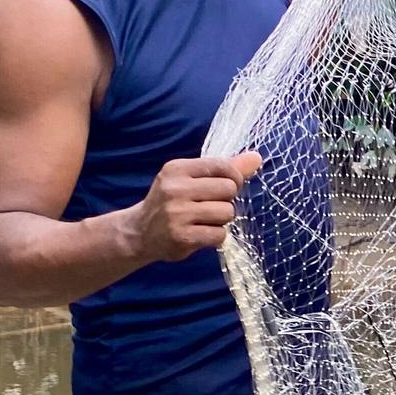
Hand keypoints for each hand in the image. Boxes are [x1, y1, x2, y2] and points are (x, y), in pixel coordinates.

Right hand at [134, 152, 263, 261]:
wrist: (139, 232)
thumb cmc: (172, 202)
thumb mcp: (190, 179)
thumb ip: (223, 168)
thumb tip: (256, 157)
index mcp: (177, 169)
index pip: (223, 166)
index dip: (233, 178)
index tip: (226, 187)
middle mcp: (175, 189)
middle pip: (229, 189)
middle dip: (226, 200)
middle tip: (209, 206)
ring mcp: (177, 213)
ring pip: (227, 213)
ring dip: (221, 220)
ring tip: (203, 220)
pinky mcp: (181, 237)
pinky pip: (219, 234)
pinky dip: (215, 236)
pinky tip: (200, 234)